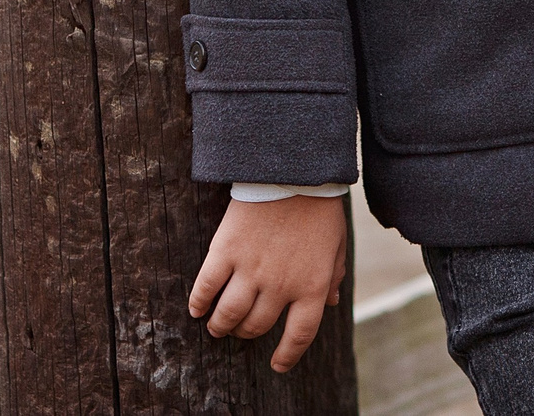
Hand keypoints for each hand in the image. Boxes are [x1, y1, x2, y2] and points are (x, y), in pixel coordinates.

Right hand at [190, 194, 348, 372]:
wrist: (293, 169)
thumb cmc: (318, 207)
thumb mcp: (336, 245)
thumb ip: (333, 277)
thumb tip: (329, 304)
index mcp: (311, 286)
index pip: (299, 336)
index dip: (287, 356)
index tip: (277, 364)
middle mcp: (280, 285)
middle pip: (257, 325)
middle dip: (245, 333)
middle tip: (238, 331)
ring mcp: (251, 269)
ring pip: (229, 313)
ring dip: (220, 325)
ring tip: (216, 326)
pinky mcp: (226, 250)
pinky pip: (207, 286)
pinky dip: (199, 302)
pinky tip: (197, 309)